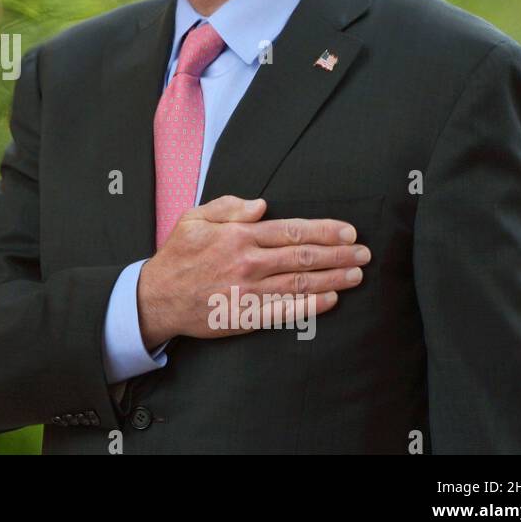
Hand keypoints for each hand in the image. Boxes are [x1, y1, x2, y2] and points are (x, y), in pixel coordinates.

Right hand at [137, 194, 370, 346]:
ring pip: (300, 284)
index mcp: (237, 236)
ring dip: (333, 279)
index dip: (324, 230)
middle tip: (364, 254)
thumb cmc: (178, 254)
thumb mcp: (193, 218)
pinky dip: (311, 307)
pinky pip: (285, 312)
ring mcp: (247, 291)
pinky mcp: (245, 316)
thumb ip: (227, 207)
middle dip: (338, 254)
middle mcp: (247, 263)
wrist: (157, 297)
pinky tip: (331, 301)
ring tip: (356, 275)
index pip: (290, 230)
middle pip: (302, 257)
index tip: (349, 232)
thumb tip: (261, 205)